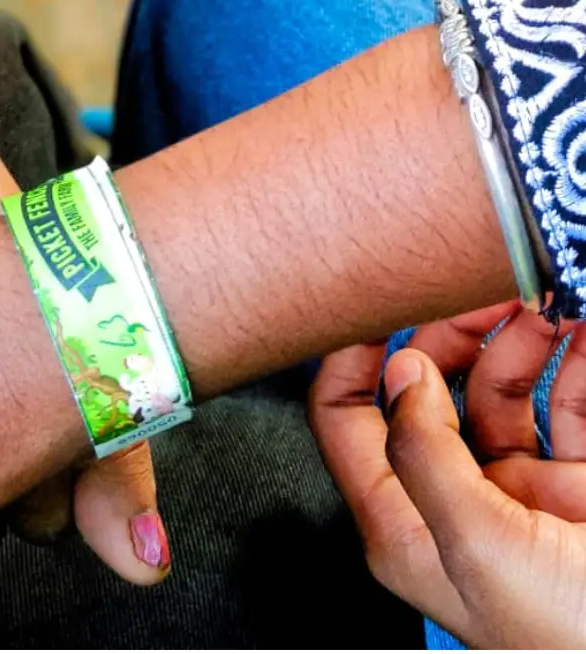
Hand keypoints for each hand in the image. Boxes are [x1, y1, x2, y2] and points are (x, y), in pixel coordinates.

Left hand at [310, 305, 585, 647]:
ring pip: (503, 390)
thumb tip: (399, 373)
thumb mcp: (484, 549)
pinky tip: (582, 336)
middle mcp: (456, 502)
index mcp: (409, 526)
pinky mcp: (577, 487)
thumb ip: (428, 456)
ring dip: (522, 339)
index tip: (371, 295)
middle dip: (452, 333)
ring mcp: (520, 493)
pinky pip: (569, 408)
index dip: (350, 355)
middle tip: (479, 290)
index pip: (346, 420)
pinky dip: (576, 367)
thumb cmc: (570, 638)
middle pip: (429, 390)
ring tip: (545, 304)